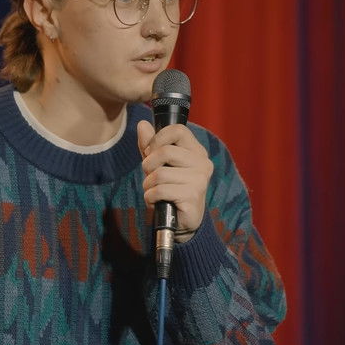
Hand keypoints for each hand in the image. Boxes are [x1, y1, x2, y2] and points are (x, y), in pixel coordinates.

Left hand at [137, 120, 213, 241]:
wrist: (181, 221)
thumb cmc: (170, 188)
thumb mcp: (158, 164)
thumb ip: (150, 145)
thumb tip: (142, 124)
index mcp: (196, 151)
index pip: (177, 129)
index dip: (157, 138)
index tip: (150, 151)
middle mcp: (202, 163)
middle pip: (165, 151)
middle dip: (148, 165)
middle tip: (150, 176)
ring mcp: (199, 180)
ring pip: (160, 173)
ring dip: (148, 185)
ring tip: (154, 191)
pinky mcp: (192, 196)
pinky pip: (160, 190)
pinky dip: (150, 197)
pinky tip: (156, 201)